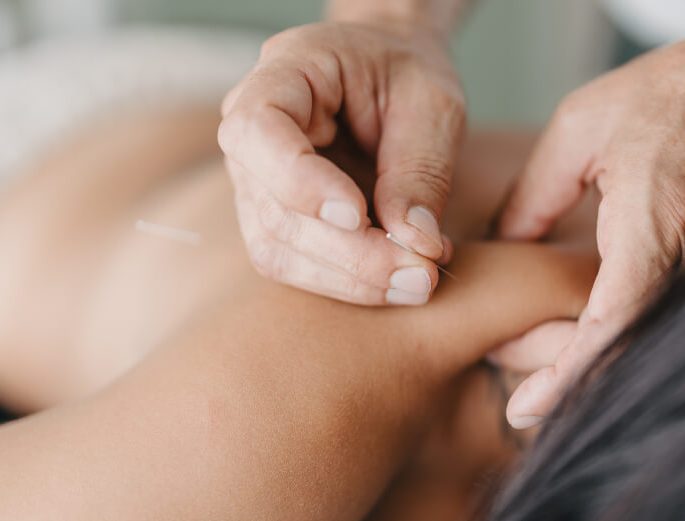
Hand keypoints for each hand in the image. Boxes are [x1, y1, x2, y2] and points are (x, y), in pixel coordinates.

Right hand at [218, 20, 463, 304]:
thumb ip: (422, 169)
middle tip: (422, 273)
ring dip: (352, 278)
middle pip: (274, 206)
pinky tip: (398, 280)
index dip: (299, 181)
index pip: (257, 128)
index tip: (358, 215)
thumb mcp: (433, 105)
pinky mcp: (273, 218)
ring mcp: (255, 179)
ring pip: (279, 247)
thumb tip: (415, 243)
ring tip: (420, 281)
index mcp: (285, 72)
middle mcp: (251, 130)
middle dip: (351, 253)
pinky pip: (294, 265)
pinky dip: (348, 283)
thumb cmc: (408, 72)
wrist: (391, 72)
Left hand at [498, 20, 684, 427]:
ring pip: (657, 344)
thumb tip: (501, 249)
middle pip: (632, 352)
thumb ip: (535, 195)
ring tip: (548, 373)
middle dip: (574, 382)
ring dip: (605, 367)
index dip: (567, 377)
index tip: (524, 410)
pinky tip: (601, 343)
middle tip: (518, 390)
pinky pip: (681, 321)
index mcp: (655, 225)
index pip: (611, 326)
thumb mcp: (583, 125)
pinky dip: (638, 341)